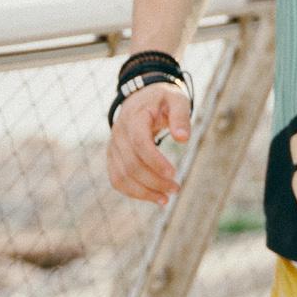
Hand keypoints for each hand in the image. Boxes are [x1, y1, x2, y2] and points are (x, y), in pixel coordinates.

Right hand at [106, 81, 190, 204]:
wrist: (142, 98)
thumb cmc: (163, 99)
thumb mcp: (176, 99)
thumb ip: (181, 116)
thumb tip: (183, 139)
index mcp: (134, 118)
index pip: (140, 143)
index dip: (155, 161)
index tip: (174, 173)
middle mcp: (119, 134)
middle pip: (131, 164)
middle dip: (154, 181)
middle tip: (176, 189)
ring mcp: (113, 147)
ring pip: (122, 176)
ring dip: (143, 192)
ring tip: (166, 199)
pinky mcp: (113, 157)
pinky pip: (117, 180)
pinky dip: (133, 192)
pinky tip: (153, 197)